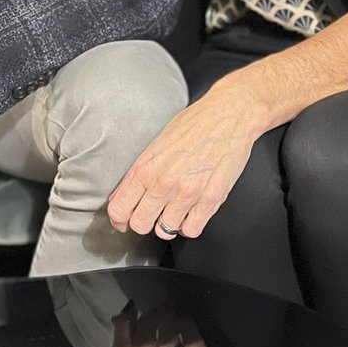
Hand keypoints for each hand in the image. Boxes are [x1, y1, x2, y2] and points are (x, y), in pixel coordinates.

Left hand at [107, 84, 257, 240]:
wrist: (228, 115)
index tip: (123, 220)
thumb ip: (140, 172)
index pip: (119, 208)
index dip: (119, 219)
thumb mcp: (158, 143)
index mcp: (147, 167)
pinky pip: (192, 230)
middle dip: (143, 222)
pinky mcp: (210, 200)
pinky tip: (191, 211)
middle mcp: (164, 183)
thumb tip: (124, 195)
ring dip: (168, 223)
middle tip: (150, 214)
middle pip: (140, 224)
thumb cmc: (195, 124)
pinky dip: (190, 225)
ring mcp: (187, 194)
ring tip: (174, 209)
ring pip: (165, 231)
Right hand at [112, 303, 293, 346]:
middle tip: (156, 310)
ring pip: (166, 343)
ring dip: (166, 318)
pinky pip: (194, 342)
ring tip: (171, 311)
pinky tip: (188, 320)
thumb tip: (118, 319)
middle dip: (146, 320)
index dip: (122, 326)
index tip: (131, 309)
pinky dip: (187, 324)